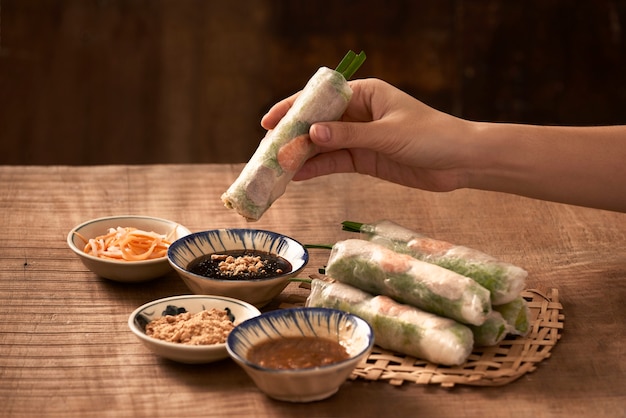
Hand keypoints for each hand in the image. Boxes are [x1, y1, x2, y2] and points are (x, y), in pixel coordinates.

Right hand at [263, 78, 471, 191]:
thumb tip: (311, 133)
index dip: (292, 110)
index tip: (268, 123)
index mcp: (365, 94)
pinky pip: (334, 162)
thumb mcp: (388, 134)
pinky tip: (297, 176)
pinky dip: (317, 169)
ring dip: (301, 156)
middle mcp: (358, 114)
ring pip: (322, 145)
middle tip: (267, 152)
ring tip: (275, 169)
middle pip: (317, 124)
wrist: (461, 162)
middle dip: (292, 137)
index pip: (320, 100)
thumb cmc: (431, 136)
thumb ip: (349, 135)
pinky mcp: (364, 159)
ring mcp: (359, 137)